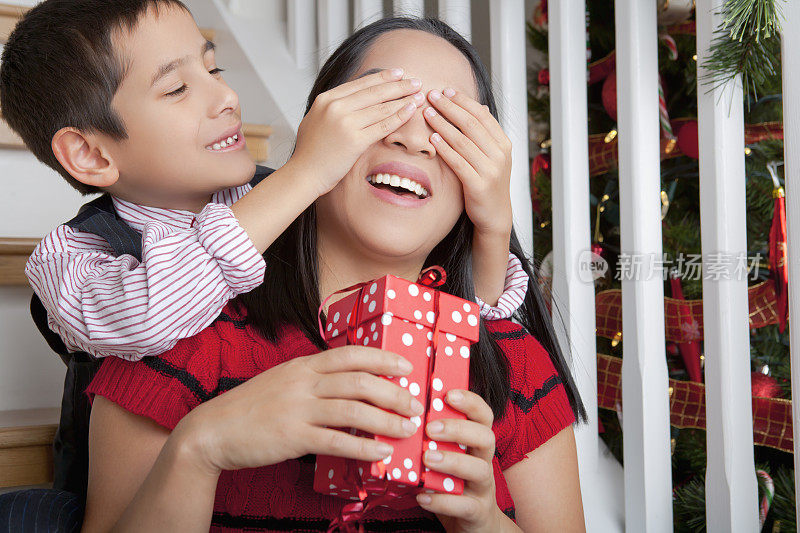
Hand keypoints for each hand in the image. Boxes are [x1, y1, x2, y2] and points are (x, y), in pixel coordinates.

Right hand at [175, 345, 424, 473]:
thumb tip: (349, 386)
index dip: (382, 357)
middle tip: (414, 404)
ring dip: (386, 419)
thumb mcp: (283, 381)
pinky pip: (336, 441)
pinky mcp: (293, 437)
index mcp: (303, 366)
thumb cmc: (251, 407)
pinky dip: (363, 448)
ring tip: (406, 429)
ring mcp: (298, 409)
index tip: (406, 366)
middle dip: (393, 391)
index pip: (351, 354)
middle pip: (359, 380)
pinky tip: (380, 453)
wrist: (212, 431)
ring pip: (353, 410)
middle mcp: (304, 382)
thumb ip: (313, 380)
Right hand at [292, 68, 424, 196]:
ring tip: (418, 95)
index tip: (398, 73)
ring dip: (403, 100)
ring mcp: (345, 123)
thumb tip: (353, 99)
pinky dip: (399, 117)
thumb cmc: (311, 151)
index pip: (360, 83)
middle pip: (374, 92)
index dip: (382, 77)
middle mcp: (335, 107)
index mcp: (326, 99)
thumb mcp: (317, 119)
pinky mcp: (355, 141)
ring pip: (381, 107)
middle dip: (398, 85)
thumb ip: (334, 107)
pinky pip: (382, 126)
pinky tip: (410, 111)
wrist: (304, 173)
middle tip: (415, 81)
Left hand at [416, 390, 508, 532]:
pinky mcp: (477, 512)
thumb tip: (400, 415)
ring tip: (427, 459)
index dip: (471, 402)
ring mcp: (483, 488)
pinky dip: (443, 500)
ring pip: (479, 470)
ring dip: (452, 462)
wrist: (472, 526)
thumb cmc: (453, 484)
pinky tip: (423, 495)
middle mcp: (484, 462)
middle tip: (430, 428)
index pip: (484, 416)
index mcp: (476, 444)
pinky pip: (465, 505)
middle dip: (458, 429)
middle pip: (485, 437)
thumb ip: (432, 439)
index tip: (449, 394)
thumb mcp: (446, 456)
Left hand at [423, 89, 512, 237]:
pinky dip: (445, 148)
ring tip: (427, 113)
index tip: (446, 90)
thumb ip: (485, 133)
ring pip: (463, 141)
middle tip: (432, 95)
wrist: (495, 214)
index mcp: (504, 143)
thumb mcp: (493, 155)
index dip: (463, 101)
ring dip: (443, 124)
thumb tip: (480, 106)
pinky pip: (458, 162)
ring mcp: (490, 170)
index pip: (482, 115)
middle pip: (471, 124)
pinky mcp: (478, 185)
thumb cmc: (488, 181)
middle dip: (450, 107)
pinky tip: (433, 138)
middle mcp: (500, 155)